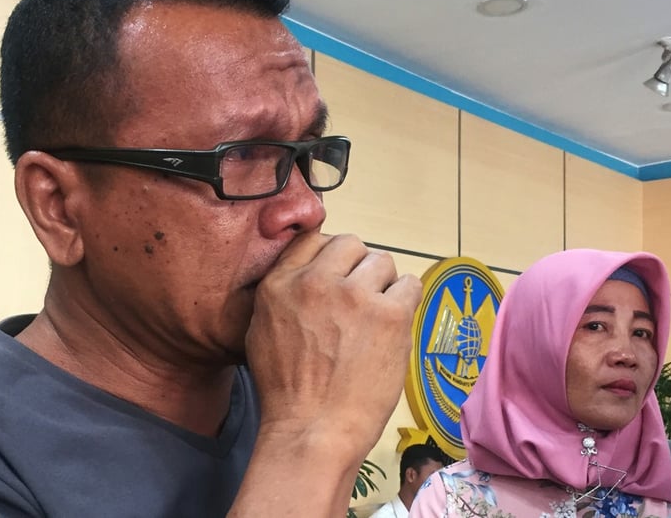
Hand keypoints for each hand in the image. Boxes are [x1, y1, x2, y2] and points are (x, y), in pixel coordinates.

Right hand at [246, 231, 421, 459]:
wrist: (313, 430)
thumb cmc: (287, 392)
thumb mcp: (261, 330)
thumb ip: (283, 294)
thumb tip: (308, 273)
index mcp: (280, 283)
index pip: (313, 239)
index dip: (331, 256)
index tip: (339, 274)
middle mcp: (316, 281)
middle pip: (351, 245)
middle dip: (358, 268)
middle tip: (360, 300)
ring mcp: (355, 296)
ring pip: (382, 262)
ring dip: (382, 285)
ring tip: (377, 317)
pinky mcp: (389, 314)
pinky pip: (409, 285)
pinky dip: (405, 301)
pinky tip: (393, 325)